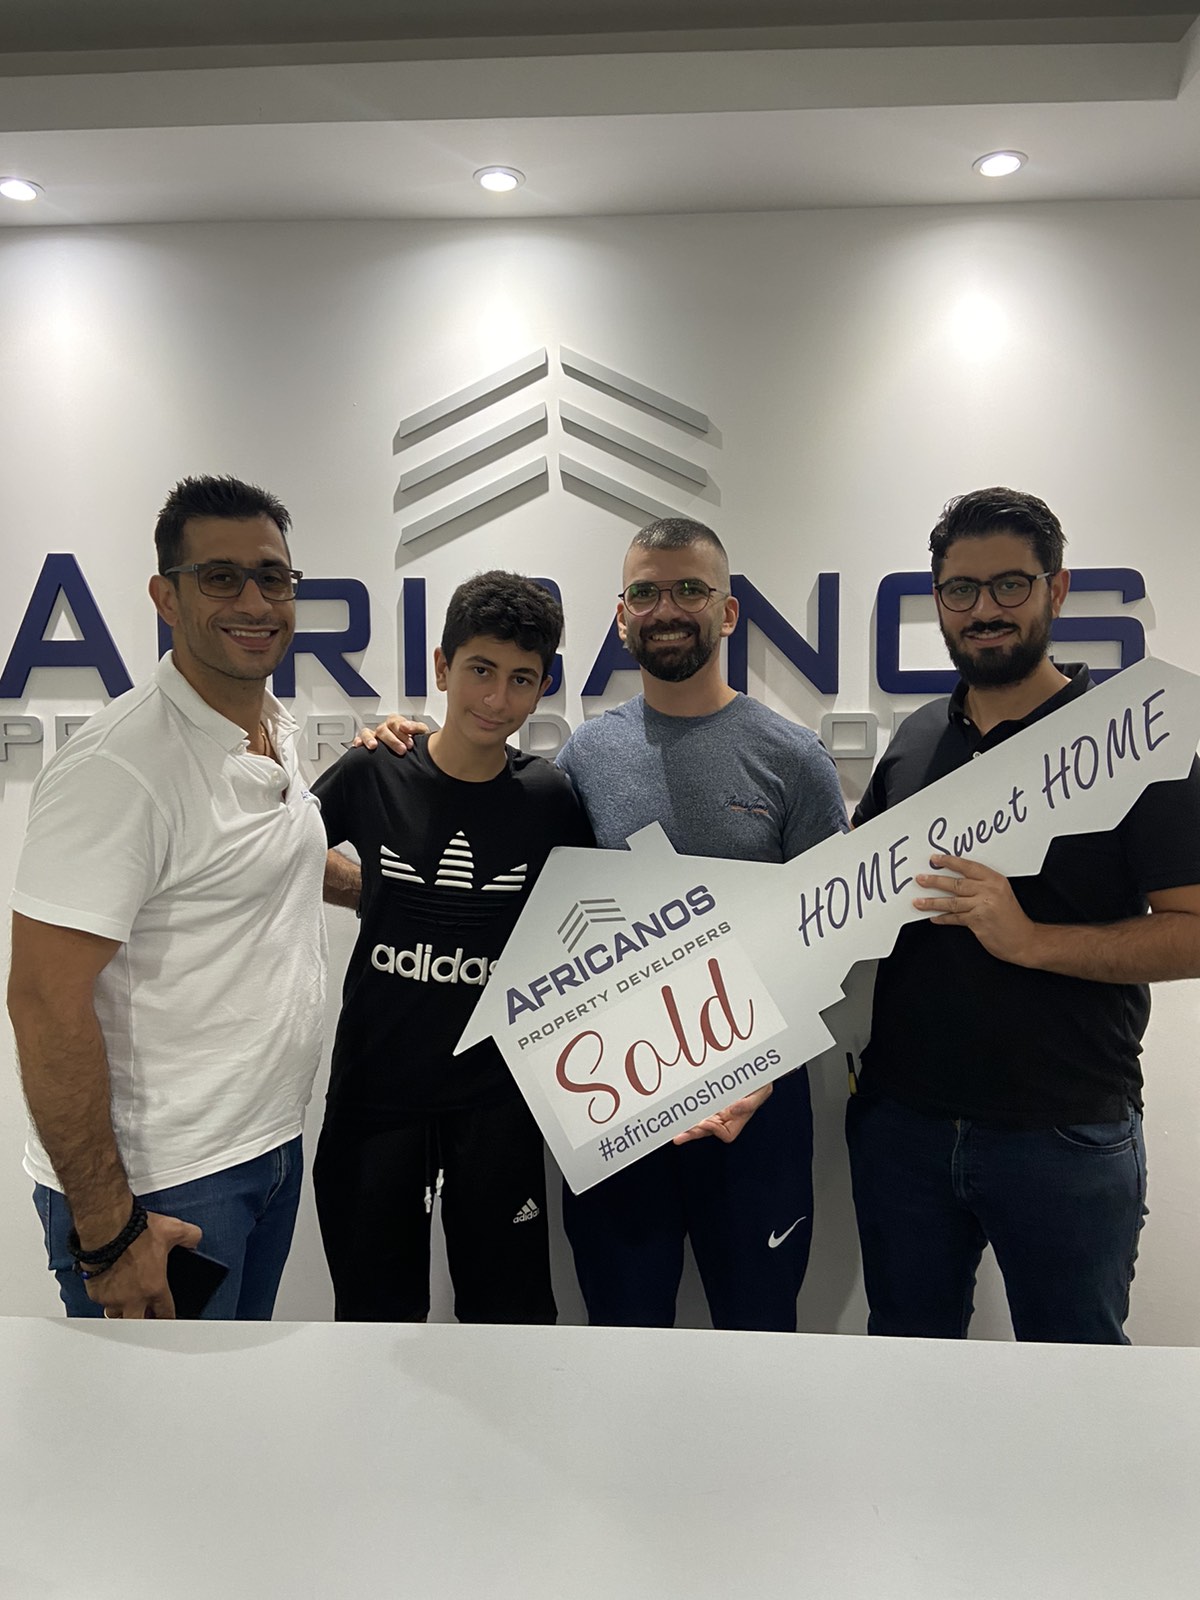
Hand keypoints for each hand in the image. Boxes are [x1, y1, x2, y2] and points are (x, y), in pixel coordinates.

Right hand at [88, 1211, 202, 1320]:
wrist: (106, 1228)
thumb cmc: (135, 1231)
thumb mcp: (173, 1229)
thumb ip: (190, 1236)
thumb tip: (194, 1240)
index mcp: (154, 1288)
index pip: (165, 1314)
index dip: (167, 1317)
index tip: (166, 1318)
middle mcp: (133, 1298)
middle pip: (139, 1324)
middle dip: (143, 1321)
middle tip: (145, 1316)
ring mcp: (112, 1298)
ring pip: (117, 1315)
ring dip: (122, 1312)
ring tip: (126, 1303)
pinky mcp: (95, 1292)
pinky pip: (101, 1301)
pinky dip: (106, 1297)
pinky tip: (109, 1287)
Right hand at [353, 716, 427, 753]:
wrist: (416, 757)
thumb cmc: (416, 743)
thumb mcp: (421, 733)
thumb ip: (416, 727)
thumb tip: (405, 726)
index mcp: (396, 723)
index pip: (395, 722)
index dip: (402, 732)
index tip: (410, 743)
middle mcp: (384, 728)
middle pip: (382, 729)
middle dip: (392, 740)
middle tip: (402, 750)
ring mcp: (374, 736)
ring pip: (367, 732)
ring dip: (370, 738)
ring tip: (374, 746)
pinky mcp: (367, 745)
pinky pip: (359, 740)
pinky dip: (358, 742)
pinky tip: (358, 746)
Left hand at [673, 1082, 772, 1144]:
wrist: (754, 1071)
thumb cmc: (761, 1083)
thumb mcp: (762, 1091)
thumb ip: (749, 1103)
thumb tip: (733, 1110)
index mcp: (738, 1120)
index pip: (726, 1134)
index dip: (715, 1130)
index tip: (706, 1122)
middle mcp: (725, 1118)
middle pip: (707, 1131)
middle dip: (692, 1134)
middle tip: (678, 1137)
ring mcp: (715, 1109)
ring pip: (698, 1121)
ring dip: (686, 1125)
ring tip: (672, 1129)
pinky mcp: (708, 1099)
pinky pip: (696, 1107)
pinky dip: (687, 1110)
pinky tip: (677, 1111)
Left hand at [914, 853, 1039, 966]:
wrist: (1024, 940)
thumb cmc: (1012, 917)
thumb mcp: (1002, 893)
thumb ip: (982, 885)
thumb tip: (956, 880)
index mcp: (995, 880)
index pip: (968, 866)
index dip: (950, 862)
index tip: (935, 859)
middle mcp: (989, 891)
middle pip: (956, 883)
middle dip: (935, 881)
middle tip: (920, 879)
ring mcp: (983, 906)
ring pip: (952, 901)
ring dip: (932, 902)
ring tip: (919, 901)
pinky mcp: (977, 921)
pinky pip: (955, 918)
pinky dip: (943, 918)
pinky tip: (933, 917)